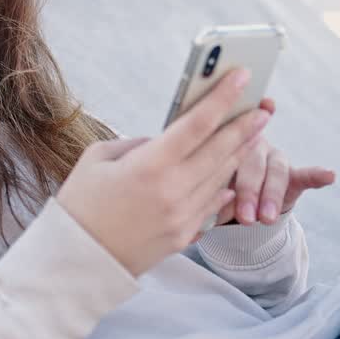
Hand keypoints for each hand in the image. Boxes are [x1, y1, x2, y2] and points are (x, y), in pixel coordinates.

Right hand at [56, 69, 270, 275]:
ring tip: (252, 134)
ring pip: (221, 177)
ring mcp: (182, 217)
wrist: (77, 261)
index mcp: (149, 166)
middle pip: (220, 150)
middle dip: (244, 126)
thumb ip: (136, 145)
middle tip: (263, 108)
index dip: (223, 98)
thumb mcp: (98, 160)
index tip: (242, 77)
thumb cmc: (80, 204)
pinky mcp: (183, 236)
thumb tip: (163, 142)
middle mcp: (172, 191)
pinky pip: (212, 204)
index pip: (197, 124)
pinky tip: (232, 171)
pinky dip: (224, 184)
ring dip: (239, 153)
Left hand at [216, 97, 336, 226]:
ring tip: (267, 219)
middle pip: (252, 165)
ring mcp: (274, 158)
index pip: (226, 145)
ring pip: (275, 173)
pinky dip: (317, 175)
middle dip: (249, 192)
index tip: (230, 143)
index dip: (228, 144)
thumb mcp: (208, 193)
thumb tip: (209, 214)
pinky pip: (306, 174)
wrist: (237, 203)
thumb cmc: (215, 191)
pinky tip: (330, 175)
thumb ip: (210, 198)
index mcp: (225, 145)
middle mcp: (252, 145)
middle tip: (245, 217)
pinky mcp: (294, 175)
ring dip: (272, 196)